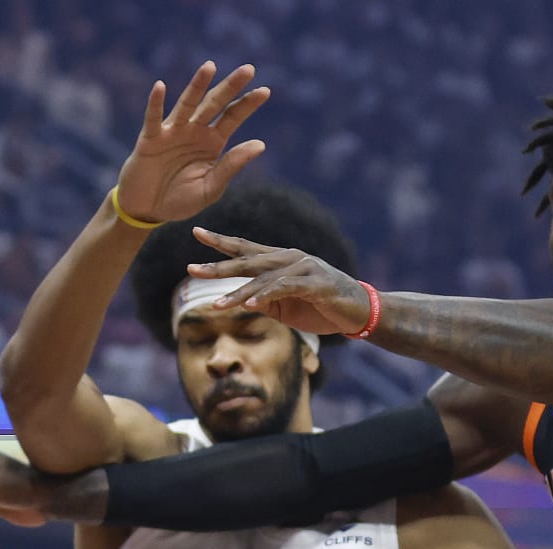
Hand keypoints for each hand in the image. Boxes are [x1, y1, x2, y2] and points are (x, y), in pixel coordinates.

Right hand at [114, 61, 269, 225]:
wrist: (148, 209)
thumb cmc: (180, 199)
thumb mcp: (211, 187)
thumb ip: (232, 166)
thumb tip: (260, 144)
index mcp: (212, 142)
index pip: (233, 117)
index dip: (248, 104)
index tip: (266, 90)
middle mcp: (194, 131)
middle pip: (215, 103)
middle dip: (231, 86)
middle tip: (249, 69)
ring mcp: (172, 131)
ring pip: (187, 104)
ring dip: (197, 85)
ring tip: (210, 66)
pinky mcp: (150, 138)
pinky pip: (153, 118)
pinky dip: (156, 103)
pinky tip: (160, 86)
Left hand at [185, 228, 370, 335]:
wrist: (360, 311)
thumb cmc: (322, 307)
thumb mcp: (287, 305)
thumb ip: (266, 299)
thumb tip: (243, 301)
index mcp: (281, 260)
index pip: (246, 248)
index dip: (221, 241)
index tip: (196, 232)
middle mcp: (290, 259)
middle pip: (248, 260)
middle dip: (219, 266)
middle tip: (192, 268)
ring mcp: (304, 269)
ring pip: (264, 279)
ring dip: (238, 293)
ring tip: (216, 304)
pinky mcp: (316, 284)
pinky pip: (286, 289)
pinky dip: (267, 296)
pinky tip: (251, 305)